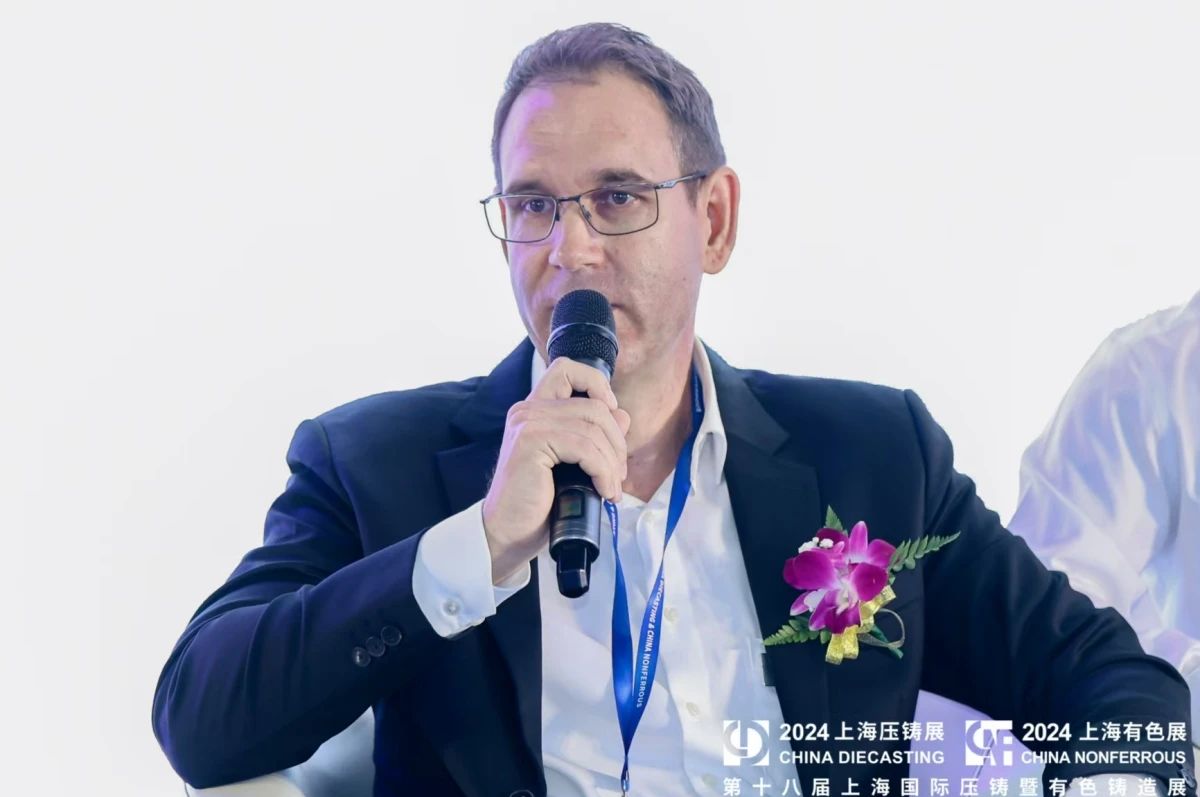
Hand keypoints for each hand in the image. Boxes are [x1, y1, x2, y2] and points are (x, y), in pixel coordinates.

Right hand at [482, 358, 630, 585]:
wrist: (509, 534)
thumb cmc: (538, 503)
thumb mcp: (573, 464)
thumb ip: (593, 435)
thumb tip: (622, 414)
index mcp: (535, 409)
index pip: (567, 368)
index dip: (596, 383)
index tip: (611, 415)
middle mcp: (527, 410)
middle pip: (594, 406)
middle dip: (617, 441)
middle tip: (618, 474)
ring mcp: (527, 423)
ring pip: (593, 428)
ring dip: (612, 462)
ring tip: (612, 488)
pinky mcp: (530, 442)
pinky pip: (584, 447)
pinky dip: (603, 471)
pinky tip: (604, 492)